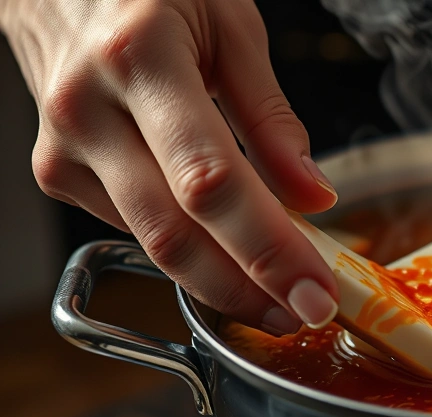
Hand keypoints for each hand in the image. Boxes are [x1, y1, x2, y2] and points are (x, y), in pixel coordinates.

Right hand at [1, 0, 340, 334]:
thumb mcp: (230, 26)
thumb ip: (272, 116)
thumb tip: (314, 195)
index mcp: (139, 57)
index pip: (212, 182)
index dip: (268, 249)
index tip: (315, 292)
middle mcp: (89, 109)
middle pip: (175, 232)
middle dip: (249, 288)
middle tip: (306, 315)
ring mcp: (64, 147)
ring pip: (152, 243)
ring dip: (223, 281)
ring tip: (281, 295)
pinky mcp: (58, 172)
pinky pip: (134, 227)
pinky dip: (189, 249)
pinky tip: (228, 253)